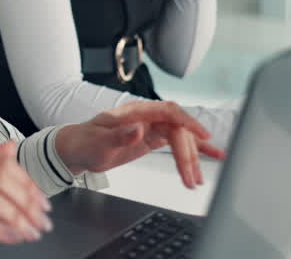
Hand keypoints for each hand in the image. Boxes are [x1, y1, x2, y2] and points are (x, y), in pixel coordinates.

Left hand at [55, 101, 225, 188]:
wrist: (77, 148)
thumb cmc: (86, 142)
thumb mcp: (99, 142)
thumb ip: (120, 135)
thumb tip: (138, 129)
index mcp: (135, 112)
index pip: (169, 112)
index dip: (188, 122)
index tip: (203, 135)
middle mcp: (147, 117)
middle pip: (178, 131)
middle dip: (187, 155)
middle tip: (191, 178)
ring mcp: (152, 127)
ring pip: (181, 139)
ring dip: (192, 158)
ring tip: (198, 179)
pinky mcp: (153, 138)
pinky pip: (178, 142)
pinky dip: (195, 150)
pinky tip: (213, 155)